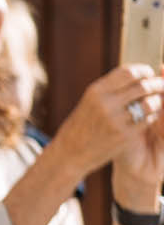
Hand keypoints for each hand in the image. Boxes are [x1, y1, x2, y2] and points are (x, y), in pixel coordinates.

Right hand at [54, 64, 163, 185]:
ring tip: (156, 102)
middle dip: (157, 84)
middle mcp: (105, 103)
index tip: (149, 73)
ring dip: (157, 101)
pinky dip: (152, 116)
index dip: (143, 71)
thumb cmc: (81, 126)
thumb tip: (136, 76)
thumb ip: (110, 90)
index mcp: (95, 91)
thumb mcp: (90, 102)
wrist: (70, 153)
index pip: (128, 72)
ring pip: (150, 103)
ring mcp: (116, 120)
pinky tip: (150, 116)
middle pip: (142, 86)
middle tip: (161, 86)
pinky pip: (148, 120)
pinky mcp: (125, 136)